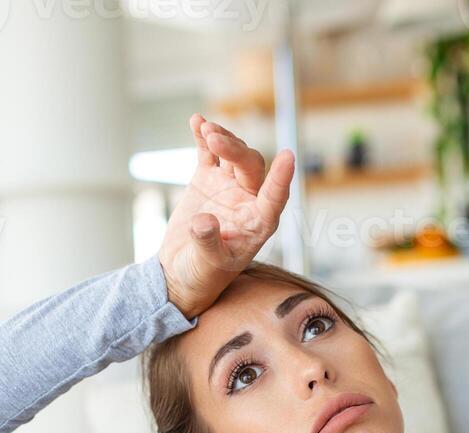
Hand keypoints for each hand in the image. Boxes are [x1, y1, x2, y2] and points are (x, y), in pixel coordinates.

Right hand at [157, 114, 295, 319]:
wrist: (180, 271)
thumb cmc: (202, 275)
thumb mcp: (206, 264)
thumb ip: (208, 243)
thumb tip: (204, 222)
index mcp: (259, 223)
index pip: (275, 198)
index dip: (281, 178)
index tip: (288, 156)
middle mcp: (249, 201)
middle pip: (250, 166)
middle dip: (234, 150)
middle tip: (214, 140)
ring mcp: (229, 187)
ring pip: (233, 154)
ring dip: (222, 138)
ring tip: (204, 129)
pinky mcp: (208, 180)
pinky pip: (209, 153)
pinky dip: (204, 137)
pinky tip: (196, 121)